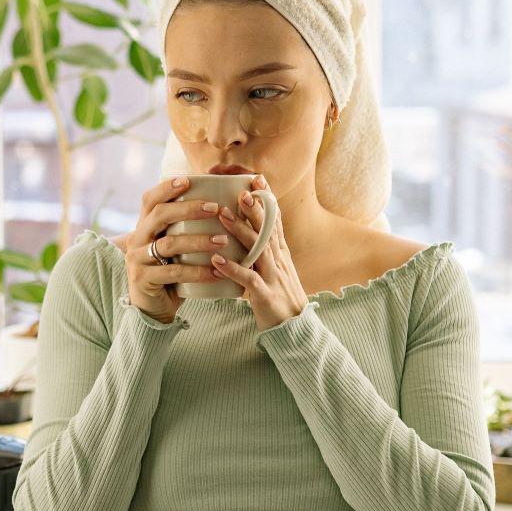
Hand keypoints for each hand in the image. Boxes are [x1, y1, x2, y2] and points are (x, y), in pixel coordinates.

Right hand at [126, 176, 225, 323]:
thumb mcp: (174, 247)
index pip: (149, 199)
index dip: (166, 188)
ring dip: (198, 241)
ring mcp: (137, 259)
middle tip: (215, 209)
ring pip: (169, 244)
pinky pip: (174, 272)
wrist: (152, 308)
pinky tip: (217, 272)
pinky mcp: (143, 279)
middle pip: (160, 216)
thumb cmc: (170, 273)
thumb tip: (221, 204)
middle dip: (189, 209)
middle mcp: (137, 239)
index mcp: (144, 226)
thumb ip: (185, 229)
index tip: (188, 181)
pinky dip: (198, 271)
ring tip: (223, 241)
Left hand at [209, 175, 309, 331]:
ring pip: (257, 250)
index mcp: (280, 254)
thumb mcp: (273, 271)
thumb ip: (261, 252)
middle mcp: (278, 261)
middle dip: (254, 208)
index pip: (275, 221)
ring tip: (221, 215)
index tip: (256, 178)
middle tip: (240, 190)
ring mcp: (273, 278)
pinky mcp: (265, 296)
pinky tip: (216, 261)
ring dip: (240, 231)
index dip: (267, 199)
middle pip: (267, 230)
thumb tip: (244, 233)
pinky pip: (248, 281)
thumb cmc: (277, 299)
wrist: (294, 331)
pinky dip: (233, 270)